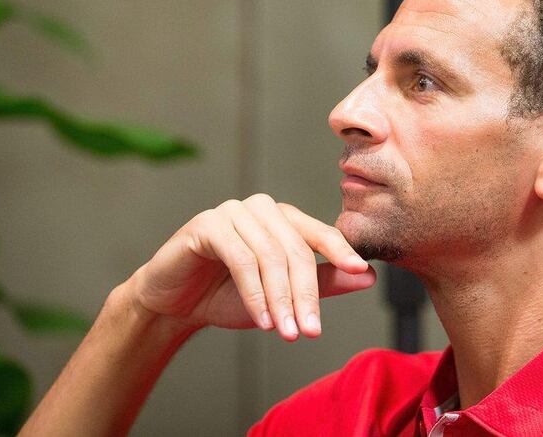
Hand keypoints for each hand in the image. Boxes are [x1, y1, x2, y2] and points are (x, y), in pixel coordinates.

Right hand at [127, 194, 375, 340]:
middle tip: (311, 331)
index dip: (340, 252)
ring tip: (287, 332)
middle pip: (295, 249)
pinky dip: (254, 293)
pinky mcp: (207, 225)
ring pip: (270, 256)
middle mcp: (260, 209)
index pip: (319, 233)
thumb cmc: (228, 295)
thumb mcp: (282, 295)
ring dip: (280, 300)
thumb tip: (367, 276)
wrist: (175, 303)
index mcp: (282, 218)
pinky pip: (241, 258)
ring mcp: (232, 212)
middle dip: (305, 294)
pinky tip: (260, 319)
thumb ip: (323, 283)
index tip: (361, 271)